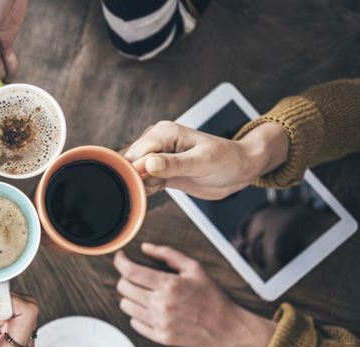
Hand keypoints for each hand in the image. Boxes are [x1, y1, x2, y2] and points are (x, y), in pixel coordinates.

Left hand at [113, 243, 275, 346]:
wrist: (225, 328)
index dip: (120, 261)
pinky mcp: (160, 337)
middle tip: (135, 275)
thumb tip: (145, 247)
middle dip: (125, 277)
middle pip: (123, 287)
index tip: (121, 258)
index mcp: (170, 285)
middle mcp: (161, 305)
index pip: (131, 271)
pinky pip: (134, 323)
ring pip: (125, 305)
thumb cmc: (211, 296)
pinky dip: (137, 314)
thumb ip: (168, 254)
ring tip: (143, 292)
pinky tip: (149, 308)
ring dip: (130, 296)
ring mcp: (160, 323)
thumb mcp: (194, 268)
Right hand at [123, 121, 288, 199]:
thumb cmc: (228, 160)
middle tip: (157, 186)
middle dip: (137, 178)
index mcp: (165, 132)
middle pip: (131, 162)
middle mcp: (157, 142)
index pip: (138, 152)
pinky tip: (161, 189)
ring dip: (142, 185)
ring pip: (134, 173)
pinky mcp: (161, 171)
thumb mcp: (203, 162)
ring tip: (164, 186)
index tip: (146, 183)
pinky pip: (143, 181)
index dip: (137, 170)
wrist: (241, 170)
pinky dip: (147, 189)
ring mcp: (158, 157)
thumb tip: (148, 164)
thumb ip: (175, 164)